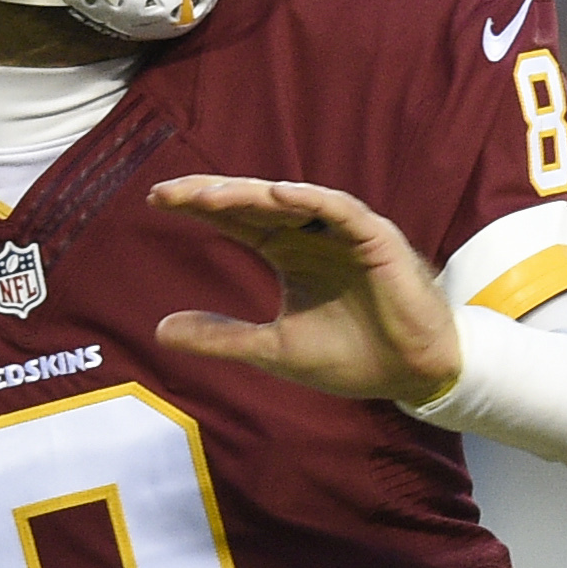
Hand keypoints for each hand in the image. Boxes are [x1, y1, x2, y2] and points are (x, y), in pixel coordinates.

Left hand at [147, 176, 460, 402]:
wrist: (411, 375)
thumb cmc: (351, 356)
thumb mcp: (273, 348)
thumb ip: (221, 336)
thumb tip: (160, 330)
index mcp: (288, 253)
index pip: (237, 220)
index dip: (198, 208)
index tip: (155, 200)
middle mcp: (312, 235)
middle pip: (255, 202)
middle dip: (213, 194)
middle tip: (170, 193)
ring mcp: (343, 232)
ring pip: (292, 199)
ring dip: (253, 194)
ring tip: (211, 196)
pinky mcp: (376, 238)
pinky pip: (341, 210)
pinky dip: (312, 199)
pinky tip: (279, 193)